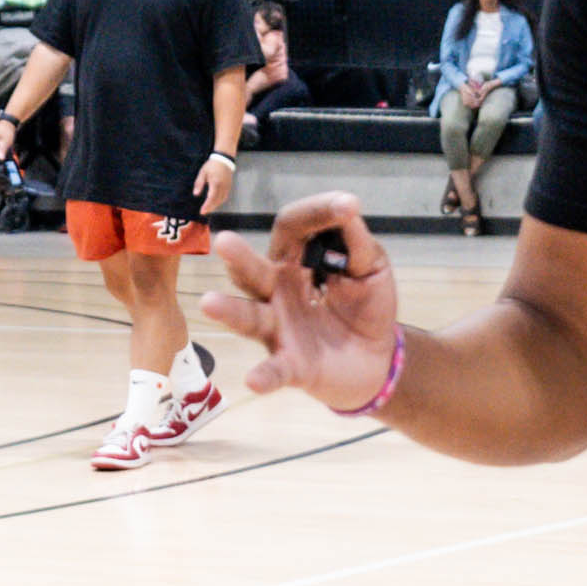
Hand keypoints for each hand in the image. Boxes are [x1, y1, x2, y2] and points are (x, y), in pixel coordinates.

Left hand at [196, 145, 241, 211]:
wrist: (224, 160)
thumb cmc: (212, 166)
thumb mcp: (202, 173)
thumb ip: (199, 184)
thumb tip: (195, 194)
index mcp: (216, 183)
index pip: (211, 198)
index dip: (207, 206)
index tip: (202, 211)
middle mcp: (223, 187)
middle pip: (217, 201)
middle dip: (210, 208)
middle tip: (204, 212)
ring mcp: (227, 187)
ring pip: (222, 200)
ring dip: (215, 205)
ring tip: (208, 209)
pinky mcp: (229, 187)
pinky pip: (225, 197)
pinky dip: (219, 201)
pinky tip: (215, 203)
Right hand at [206, 190, 396, 407]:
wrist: (377, 359)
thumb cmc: (365, 305)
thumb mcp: (371, 268)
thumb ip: (358, 244)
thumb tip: (349, 209)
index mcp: (297, 261)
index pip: (295, 227)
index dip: (317, 212)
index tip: (348, 206)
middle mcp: (278, 291)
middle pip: (255, 270)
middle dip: (239, 257)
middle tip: (224, 241)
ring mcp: (279, 329)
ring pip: (249, 317)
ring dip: (229, 312)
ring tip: (209, 304)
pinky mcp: (291, 365)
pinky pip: (273, 370)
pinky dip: (263, 375)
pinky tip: (253, 380)